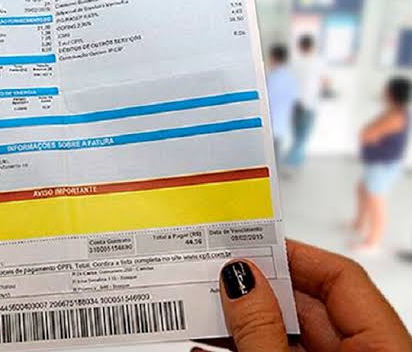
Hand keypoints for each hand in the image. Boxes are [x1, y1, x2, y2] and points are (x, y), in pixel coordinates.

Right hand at [194, 240, 410, 351]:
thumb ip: (262, 329)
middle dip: (254, 291)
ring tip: (199, 311)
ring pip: (285, 339)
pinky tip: (206, 349)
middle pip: (307, 309)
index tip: (249, 240)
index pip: (342, 279)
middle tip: (212, 274)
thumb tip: (239, 277)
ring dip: (240, 326)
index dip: (293, 254)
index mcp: (382, 349)